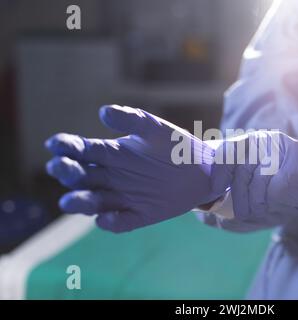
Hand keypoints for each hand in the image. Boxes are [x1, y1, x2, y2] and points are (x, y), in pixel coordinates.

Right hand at [45, 105, 224, 232]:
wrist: (203, 170)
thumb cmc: (176, 145)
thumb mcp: (154, 128)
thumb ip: (131, 120)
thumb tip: (103, 112)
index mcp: (111, 153)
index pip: (81, 151)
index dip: (65, 147)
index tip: (56, 145)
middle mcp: (111, 176)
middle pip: (81, 176)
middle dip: (67, 172)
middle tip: (60, 167)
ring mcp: (123, 197)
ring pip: (94, 202)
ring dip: (80, 202)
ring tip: (69, 201)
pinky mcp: (138, 215)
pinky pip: (120, 222)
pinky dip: (111, 221)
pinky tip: (106, 218)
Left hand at [210, 131, 297, 229]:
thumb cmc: (284, 184)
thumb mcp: (260, 175)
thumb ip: (240, 173)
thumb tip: (212, 187)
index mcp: (257, 141)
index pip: (230, 149)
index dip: (220, 169)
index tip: (216, 188)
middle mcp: (268, 142)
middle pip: (241, 168)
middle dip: (237, 193)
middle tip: (238, 210)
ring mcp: (281, 154)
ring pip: (254, 182)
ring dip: (252, 202)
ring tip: (254, 211)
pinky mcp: (290, 171)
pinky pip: (268, 191)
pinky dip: (266, 203)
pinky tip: (269, 206)